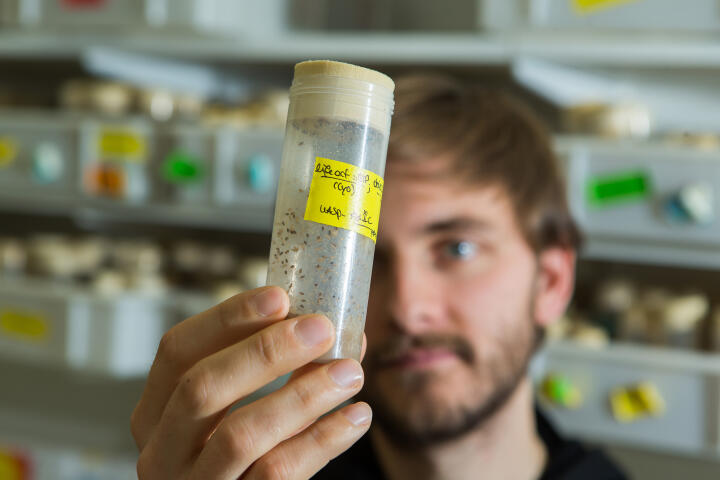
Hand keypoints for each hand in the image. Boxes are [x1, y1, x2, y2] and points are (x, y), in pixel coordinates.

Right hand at [131, 286, 369, 478]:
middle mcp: (162, 451)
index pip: (177, 351)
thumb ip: (271, 374)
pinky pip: (278, 472)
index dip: (227, 318)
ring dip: (303, 394)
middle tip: (321, 328)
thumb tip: (337, 332)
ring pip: (242, 433)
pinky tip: (355, 416)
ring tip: (350, 372)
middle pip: (202, 387)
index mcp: (155, 412)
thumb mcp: (231, 415)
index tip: (279, 296)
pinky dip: (323, 439)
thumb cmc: (234, 460)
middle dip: (266, 351)